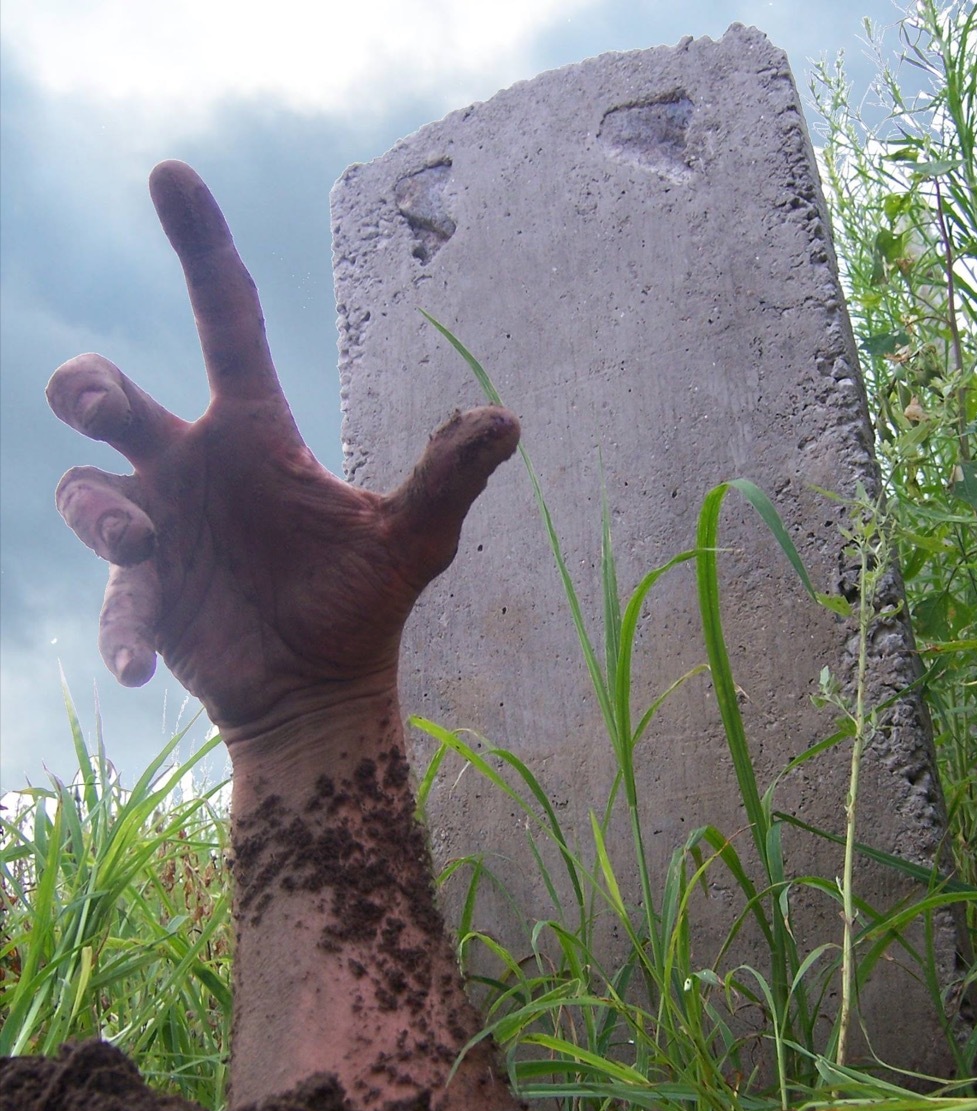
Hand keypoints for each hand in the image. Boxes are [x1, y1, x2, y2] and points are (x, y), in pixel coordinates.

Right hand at [47, 161, 518, 737]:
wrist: (321, 687)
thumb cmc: (362, 604)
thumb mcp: (410, 539)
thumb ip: (446, 480)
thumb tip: (507, 418)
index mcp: (255, 434)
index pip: (225, 322)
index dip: (201, 248)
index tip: (173, 173)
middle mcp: (194, 467)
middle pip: (108, 396)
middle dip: (84, 386)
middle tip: (97, 406)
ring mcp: (158, 529)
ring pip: (87, 492)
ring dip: (102, 517)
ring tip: (144, 553)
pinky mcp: (141, 597)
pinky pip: (112, 600)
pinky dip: (122, 629)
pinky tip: (144, 667)